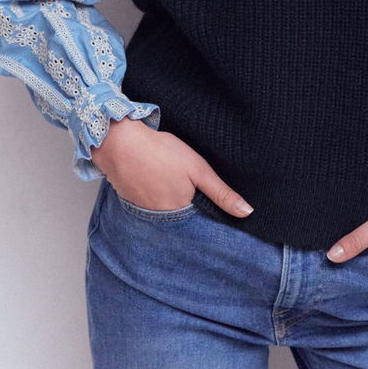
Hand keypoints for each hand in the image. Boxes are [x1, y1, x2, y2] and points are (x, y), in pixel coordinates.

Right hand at [90, 117, 254, 218]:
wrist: (120, 144)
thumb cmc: (161, 153)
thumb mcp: (198, 169)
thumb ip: (221, 192)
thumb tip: (247, 213)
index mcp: (181, 213)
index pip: (202, 224)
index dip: (209, 216)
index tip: (213, 208)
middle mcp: (162, 220)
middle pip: (183, 220)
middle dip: (191, 211)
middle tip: (189, 188)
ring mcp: (145, 213)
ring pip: (166, 214)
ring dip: (172, 205)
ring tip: (172, 185)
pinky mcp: (133, 203)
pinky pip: (151, 208)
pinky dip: (156, 198)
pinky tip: (158, 184)